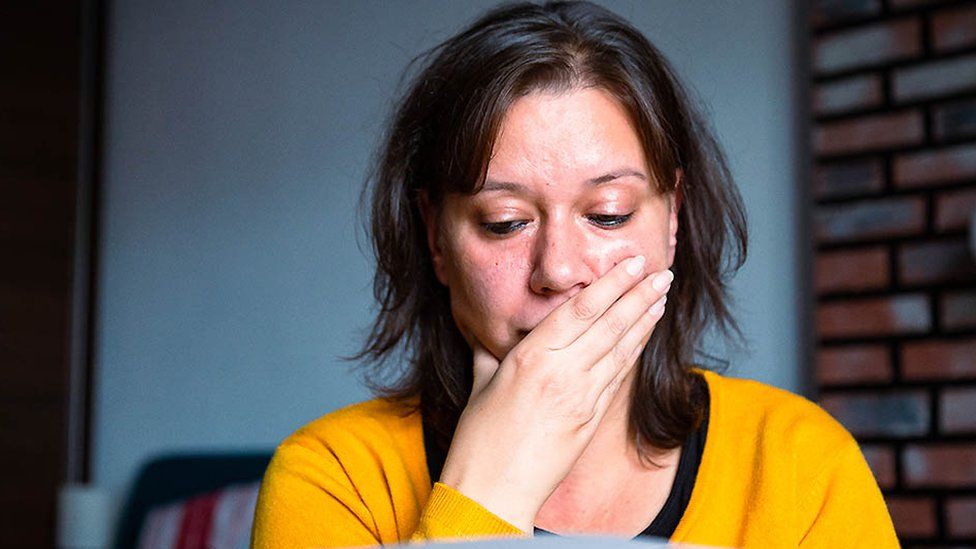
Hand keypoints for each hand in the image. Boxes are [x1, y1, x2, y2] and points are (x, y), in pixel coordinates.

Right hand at [437, 255, 671, 531]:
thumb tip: (492, 335)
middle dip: (637, 294)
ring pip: (621, 349)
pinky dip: (635, 352)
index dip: (610, 284)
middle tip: (660, 271)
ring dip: (645, 319)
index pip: (579, 310)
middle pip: (609, 324)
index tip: (630, 264)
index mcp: (530, 358)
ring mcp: (581, 398)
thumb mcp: (481, 384)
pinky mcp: (590, 420)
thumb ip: (491, 353)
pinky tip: (645, 335)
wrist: (493, 491)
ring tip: (661, 295)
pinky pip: (618, 377)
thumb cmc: (479, 441)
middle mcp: (561, 373)